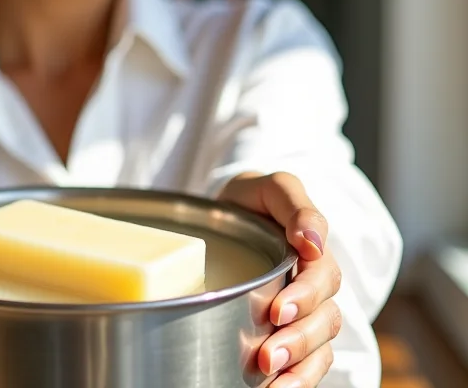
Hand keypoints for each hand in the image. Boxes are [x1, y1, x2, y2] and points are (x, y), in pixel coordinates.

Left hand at [218, 171, 341, 386]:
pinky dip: (299, 380)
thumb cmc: (251, 197)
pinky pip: (310, 363)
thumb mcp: (270, 187)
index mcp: (313, 247)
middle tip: (268, 355)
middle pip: (325, 318)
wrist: (230, 211)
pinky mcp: (294, 329)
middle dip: (299, 340)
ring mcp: (307, 308)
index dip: (305, 297)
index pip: (322, 276)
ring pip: (321, 346)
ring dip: (300, 366)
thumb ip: (294, 204)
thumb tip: (313, 242)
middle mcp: (316, 281)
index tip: (277, 311)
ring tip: (270, 378)